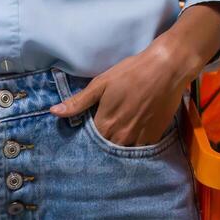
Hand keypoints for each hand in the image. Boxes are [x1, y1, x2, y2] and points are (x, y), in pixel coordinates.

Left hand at [49, 41, 189, 146]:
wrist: (166, 69)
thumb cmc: (131, 72)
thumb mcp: (101, 83)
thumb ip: (78, 102)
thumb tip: (53, 112)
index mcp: (105, 124)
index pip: (89, 140)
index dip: (88, 135)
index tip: (90, 127)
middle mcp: (121, 137)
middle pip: (106, 147)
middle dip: (103, 141)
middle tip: (106, 126)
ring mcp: (139, 139)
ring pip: (124, 150)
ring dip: (120, 144)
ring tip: (120, 130)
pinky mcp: (155, 137)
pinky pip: (141, 148)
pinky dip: (136, 142)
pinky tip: (136, 129)